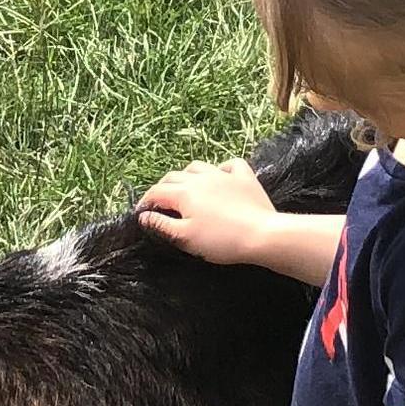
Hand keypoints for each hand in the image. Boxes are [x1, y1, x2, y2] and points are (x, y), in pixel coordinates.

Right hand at [138, 159, 279, 265]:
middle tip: (160, 203)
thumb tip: (143, 216)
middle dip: (162, 188)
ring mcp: (224, 175)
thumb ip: (162, 225)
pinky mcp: (245, 178)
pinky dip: (221, 169)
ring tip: (186, 188)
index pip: (156, 192)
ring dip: (187, 176)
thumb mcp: (185, 238)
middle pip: (173, 177)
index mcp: (184, 193)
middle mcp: (201, 178)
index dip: (146, 202)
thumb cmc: (221, 240)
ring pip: (198, 167)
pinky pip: (230, 165)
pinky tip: (220, 177)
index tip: (142, 214)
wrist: (262, 235)